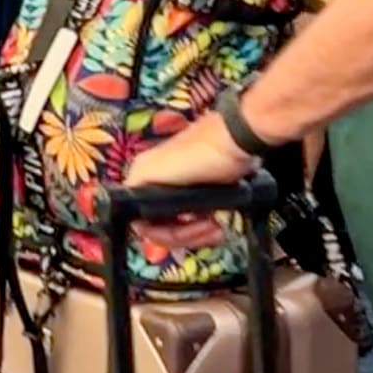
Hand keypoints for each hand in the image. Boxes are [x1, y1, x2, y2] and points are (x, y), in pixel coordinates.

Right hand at [120, 112, 254, 250]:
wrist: (238, 137)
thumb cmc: (202, 154)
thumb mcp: (159, 173)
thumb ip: (138, 194)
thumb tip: (134, 218)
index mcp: (142, 177)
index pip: (140, 222)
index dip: (163, 234)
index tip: (186, 233)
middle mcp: (155, 182)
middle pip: (161, 226)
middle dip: (185, 235)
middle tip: (209, 231)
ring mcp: (178, 187)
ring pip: (178, 224)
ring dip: (196, 233)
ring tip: (216, 229)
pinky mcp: (198, 190)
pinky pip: (193, 217)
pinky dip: (202, 224)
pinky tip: (216, 221)